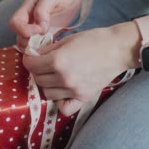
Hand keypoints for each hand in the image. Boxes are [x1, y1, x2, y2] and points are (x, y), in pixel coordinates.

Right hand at [9, 0, 88, 48]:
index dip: (24, 30)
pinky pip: (41, 46)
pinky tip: (55, 46)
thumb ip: (43, 9)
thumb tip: (40, 26)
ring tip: (51, 44)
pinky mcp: (48, 34)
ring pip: (29, 44)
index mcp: (27, 8)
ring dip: (37, 48)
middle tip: (47, 38)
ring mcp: (38, 28)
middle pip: (20, 37)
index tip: (41, 29)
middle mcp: (29, 19)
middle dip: (30, 42)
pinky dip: (45, 50)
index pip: (15, 23)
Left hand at [23, 23, 139, 115]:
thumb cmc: (94, 40)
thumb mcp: (66, 40)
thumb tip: (34, 56)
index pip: (31, 65)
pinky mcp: (84, 97)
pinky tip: (63, 91)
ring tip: (55, 76)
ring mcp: (74, 90)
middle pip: (38, 79)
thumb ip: (48, 50)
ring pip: (47, 93)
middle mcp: (64, 78)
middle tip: (45, 64)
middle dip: (38, 71)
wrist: (118, 49)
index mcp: (58, 61)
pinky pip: (64, 108)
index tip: (33, 57)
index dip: (29, 59)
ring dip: (47, 85)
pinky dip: (60, 102)